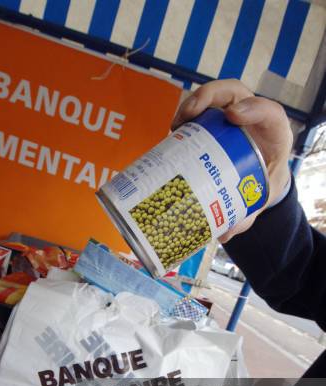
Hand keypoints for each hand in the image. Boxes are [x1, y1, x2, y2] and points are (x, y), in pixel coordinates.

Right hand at [172, 79, 292, 241]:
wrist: (260, 178)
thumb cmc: (261, 185)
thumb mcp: (258, 200)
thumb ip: (245, 216)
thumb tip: (224, 232)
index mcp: (273, 135)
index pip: (269, 113)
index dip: (254, 109)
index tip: (233, 116)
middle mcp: (250, 117)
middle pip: (233, 92)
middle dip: (210, 97)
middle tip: (190, 114)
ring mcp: (229, 116)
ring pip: (212, 97)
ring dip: (191, 105)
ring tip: (175, 125)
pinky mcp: (212, 121)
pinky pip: (199, 111)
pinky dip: (184, 117)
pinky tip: (171, 132)